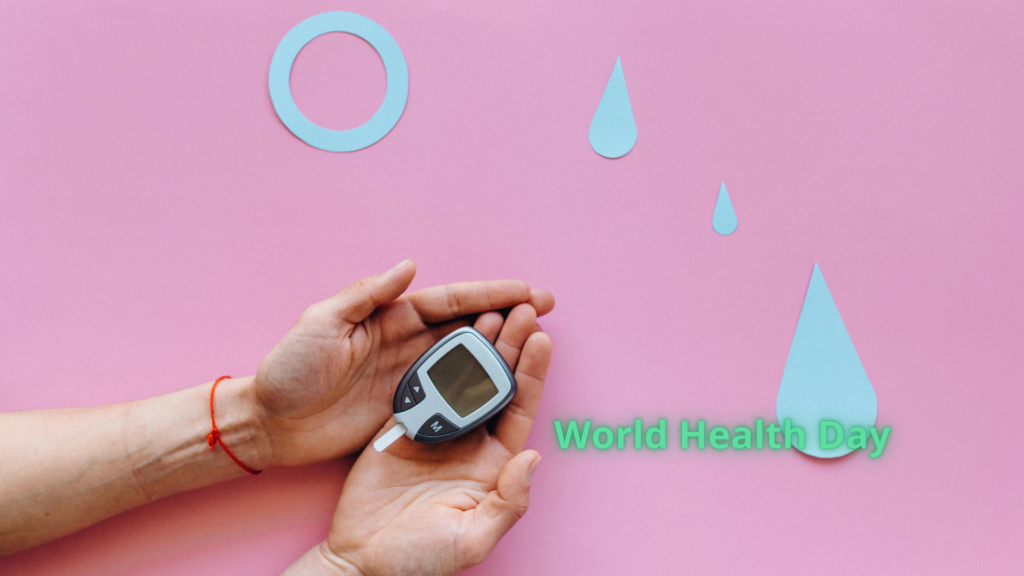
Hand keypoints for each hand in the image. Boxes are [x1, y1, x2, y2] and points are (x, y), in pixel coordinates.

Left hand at [250, 260, 553, 467]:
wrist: (271, 424)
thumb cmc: (289, 370)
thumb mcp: (321, 323)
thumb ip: (366, 294)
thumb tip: (409, 266)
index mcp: (389, 316)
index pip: (449, 301)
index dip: (488, 293)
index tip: (525, 289)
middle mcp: (405, 342)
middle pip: (468, 324)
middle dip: (508, 314)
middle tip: (546, 308)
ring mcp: (409, 376)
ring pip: (466, 357)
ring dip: (500, 348)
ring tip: (537, 341)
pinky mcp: (406, 408)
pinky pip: (451, 394)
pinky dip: (478, 387)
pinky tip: (503, 386)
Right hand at [285, 302, 551, 575]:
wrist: (360, 560)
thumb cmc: (419, 559)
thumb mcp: (472, 537)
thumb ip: (508, 501)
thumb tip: (534, 459)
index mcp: (492, 464)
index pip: (519, 408)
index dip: (531, 373)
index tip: (542, 338)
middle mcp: (468, 441)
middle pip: (495, 383)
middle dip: (510, 346)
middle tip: (521, 309)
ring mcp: (436, 431)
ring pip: (461, 378)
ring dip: (475, 345)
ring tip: (488, 311)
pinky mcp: (402, 425)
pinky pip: (423, 386)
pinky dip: (435, 359)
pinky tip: (445, 333)